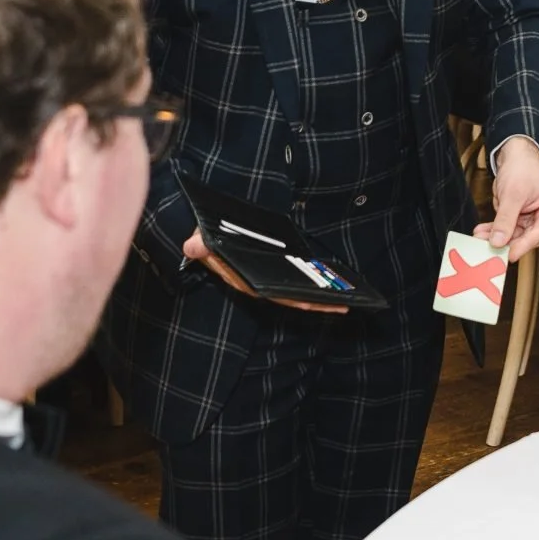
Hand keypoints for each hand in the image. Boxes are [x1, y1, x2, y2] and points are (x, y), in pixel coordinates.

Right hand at [182, 230, 349, 314]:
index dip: (294, 301)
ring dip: (319, 295)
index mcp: (246, 282)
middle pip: (292, 298)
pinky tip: (331, 279)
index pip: (273, 295)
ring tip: (346, 296)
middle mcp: (259, 285)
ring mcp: (268, 278)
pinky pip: (297, 279)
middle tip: (345, 304)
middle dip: (317, 303)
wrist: (207, 234)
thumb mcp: (202, 240)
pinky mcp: (275, 269)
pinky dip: (314, 281)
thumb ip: (200, 245)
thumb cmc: (207, 239)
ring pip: (297, 291)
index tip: (313, 305)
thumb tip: (192, 246)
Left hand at [477, 137, 538, 261]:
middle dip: (507, 241)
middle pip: (529, 237)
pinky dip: (495, 231)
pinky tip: (483, 232)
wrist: (515, 156)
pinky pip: (509, 230)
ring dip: (497, 237)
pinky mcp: (524, 221)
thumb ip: (506, 219)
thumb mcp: (513, 193)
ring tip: (481, 237)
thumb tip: (499, 240)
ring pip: (516, 236)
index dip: (524, 244)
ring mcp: (537, 220)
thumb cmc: (523, 167)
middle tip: (490, 246)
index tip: (510, 254)